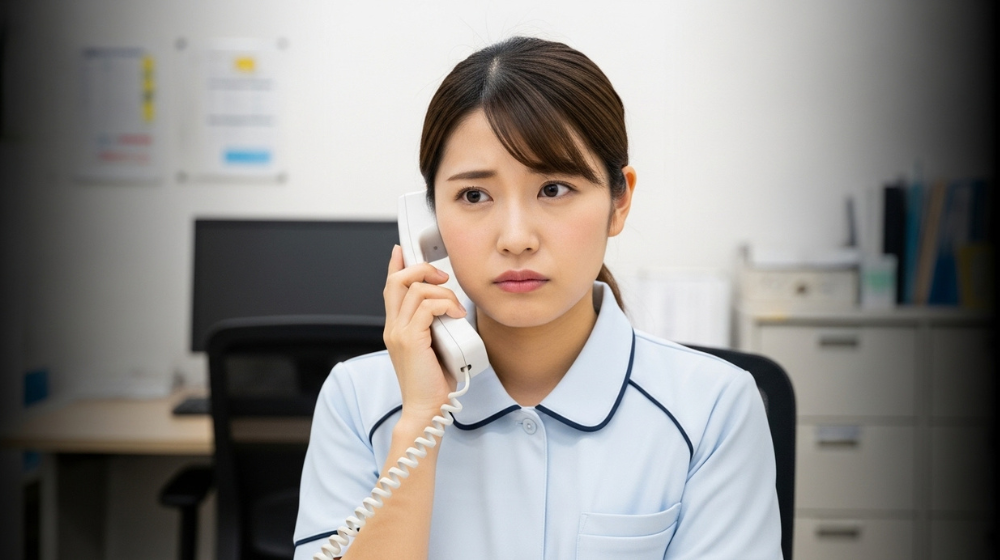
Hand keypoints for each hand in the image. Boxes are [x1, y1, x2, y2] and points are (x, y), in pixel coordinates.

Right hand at [383, 245, 466, 425]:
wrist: (426, 409)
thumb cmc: (433, 383)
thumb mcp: (433, 347)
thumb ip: (433, 326)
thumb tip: (449, 308)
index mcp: (396, 328)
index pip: (390, 287)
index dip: (395, 265)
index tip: (400, 250)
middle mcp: (393, 327)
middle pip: (398, 280)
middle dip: (422, 269)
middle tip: (442, 278)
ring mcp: (399, 332)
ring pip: (416, 289)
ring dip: (443, 292)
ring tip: (456, 308)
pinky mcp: (411, 339)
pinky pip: (428, 306)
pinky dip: (446, 305)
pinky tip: (456, 315)